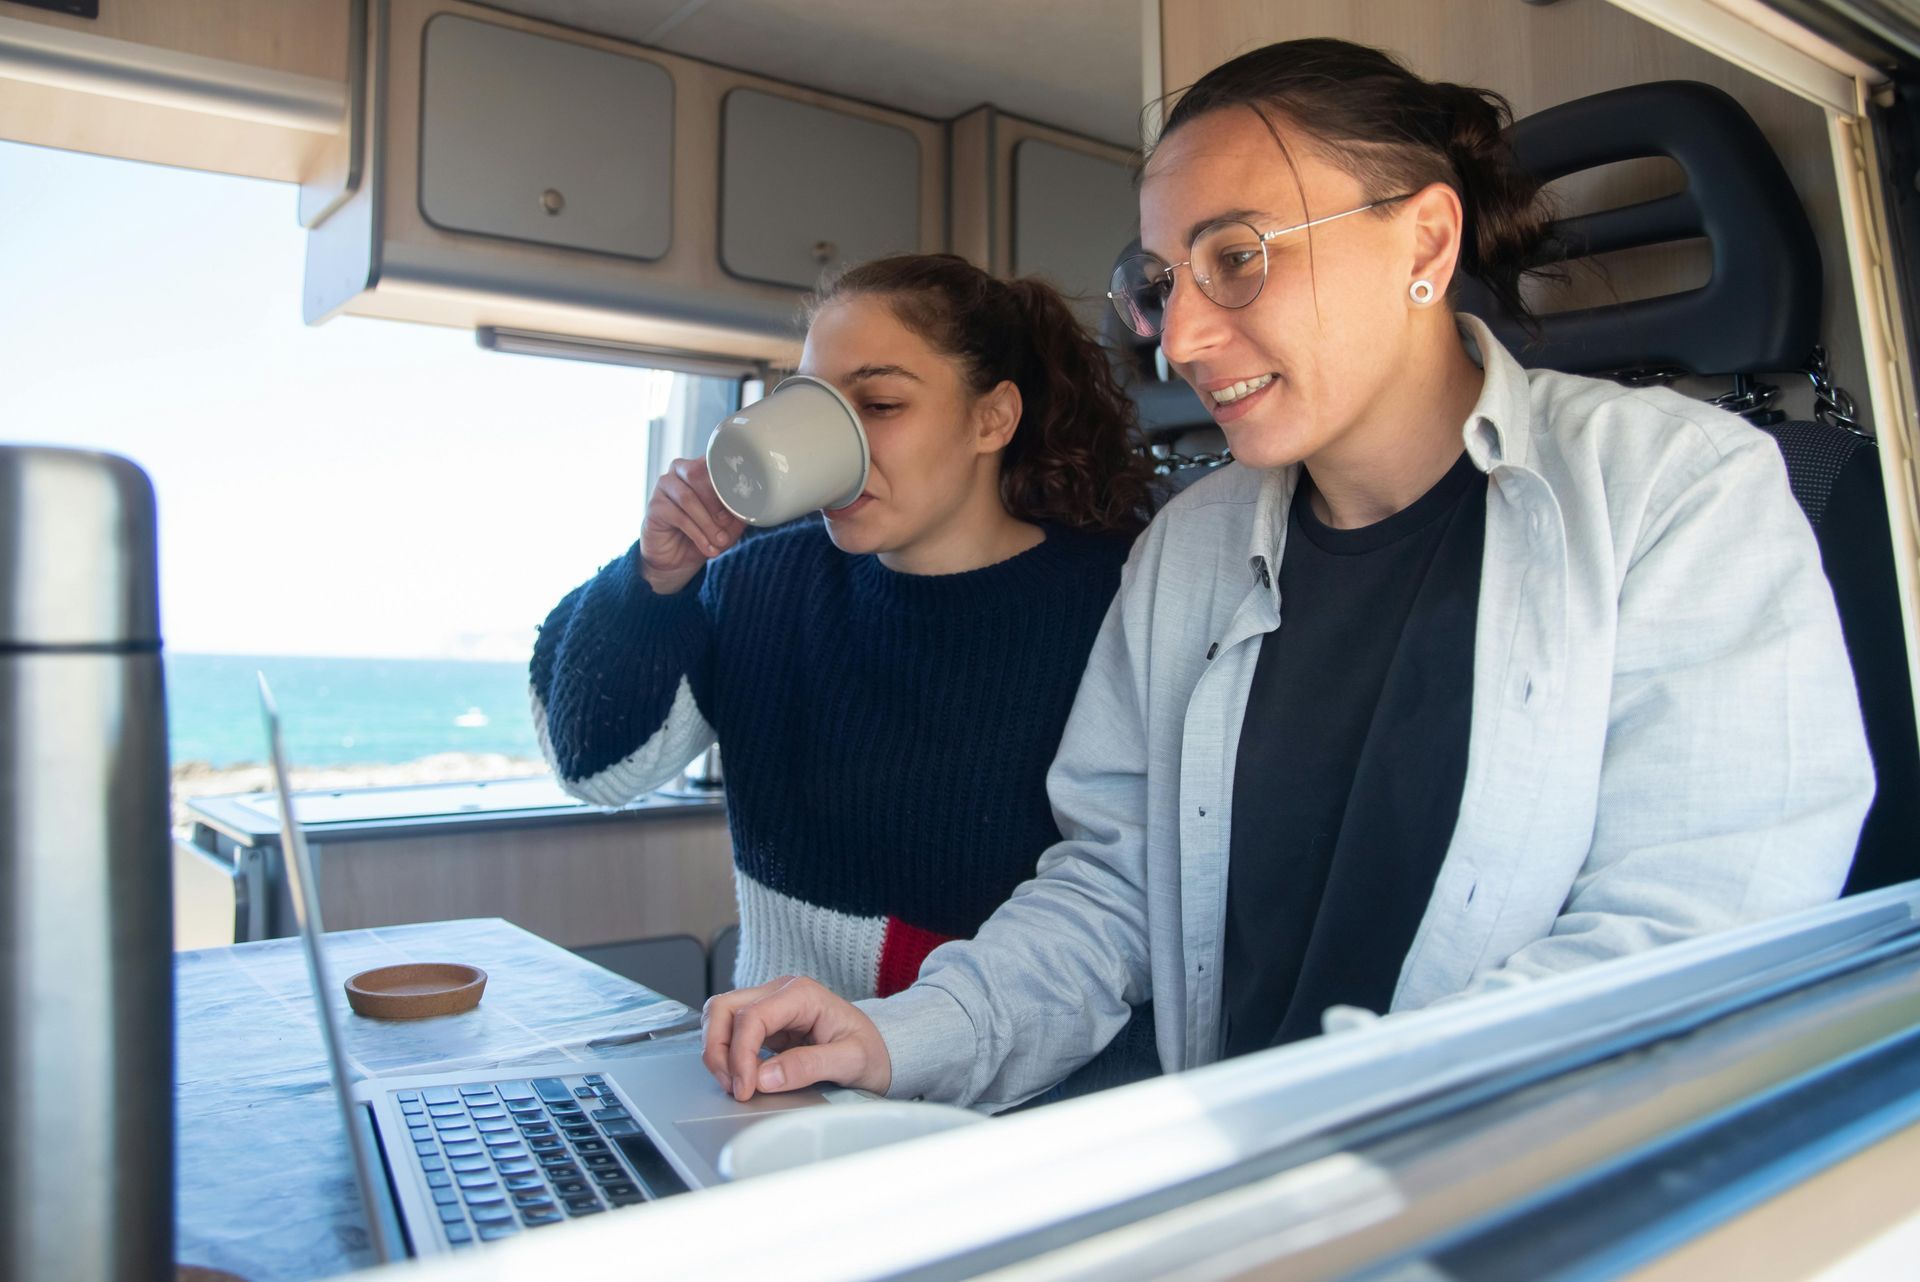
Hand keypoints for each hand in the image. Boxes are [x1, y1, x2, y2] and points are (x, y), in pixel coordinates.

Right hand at [638, 457, 747, 594]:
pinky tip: (708, 547)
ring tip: (720, 541)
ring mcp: (664, 487)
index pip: (713, 460)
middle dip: (716, 503)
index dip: (728, 478)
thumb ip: (739, 513)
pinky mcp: (655, 507)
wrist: (676, 560)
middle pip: (698, 474)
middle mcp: (679, 470)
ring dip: (708, 523)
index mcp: (700, 467)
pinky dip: (697, 534)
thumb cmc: (704, 535)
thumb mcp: (728, 525)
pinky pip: (678, 516)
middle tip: (727, 524)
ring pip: (688, 498)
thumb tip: (755, 507)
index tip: (743, 497)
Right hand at [701, 976, 892, 1100]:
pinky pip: (730, 1032)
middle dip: (718, 1050)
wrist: (880, 1049)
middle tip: (733, 1087)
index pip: (751, 1016)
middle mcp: (780, 993)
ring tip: (734, 1084)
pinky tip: (741, 1077)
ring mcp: (769, 1006)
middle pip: (723, 1008)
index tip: (745, 1088)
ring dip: (716, 1051)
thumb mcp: (852, 1061)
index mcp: (802, 994)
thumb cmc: (871, 1050)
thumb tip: (764, 1077)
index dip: (740, 1055)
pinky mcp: (764, 1024)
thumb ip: (809, 1066)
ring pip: (719, 1017)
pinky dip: (725, 1054)